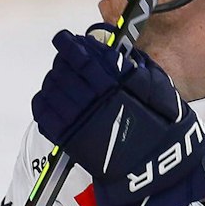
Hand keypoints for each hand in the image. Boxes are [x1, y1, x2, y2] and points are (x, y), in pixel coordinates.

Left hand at [31, 29, 204, 205]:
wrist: (154, 167)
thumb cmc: (162, 125)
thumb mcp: (157, 88)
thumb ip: (132, 67)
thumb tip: (110, 50)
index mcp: (115, 86)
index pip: (83, 58)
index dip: (70, 46)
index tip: (64, 38)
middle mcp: (92, 103)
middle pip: (63, 73)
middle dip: (61, 61)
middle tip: (63, 56)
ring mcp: (77, 123)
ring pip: (51, 92)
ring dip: (52, 79)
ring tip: (58, 76)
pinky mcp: (68, 141)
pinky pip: (44, 117)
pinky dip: (42, 102)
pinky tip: (48, 97)